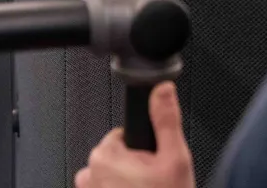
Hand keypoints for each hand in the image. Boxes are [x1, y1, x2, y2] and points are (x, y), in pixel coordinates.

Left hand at [75, 82, 194, 187]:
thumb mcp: (176, 159)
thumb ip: (166, 120)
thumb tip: (162, 88)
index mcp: (106, 157)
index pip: (120, 138)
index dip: (141, 151)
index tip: (152, 166)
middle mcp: (90, 178)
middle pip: (113, 161)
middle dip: (131, 170)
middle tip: (152, 185)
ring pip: (106, 183)